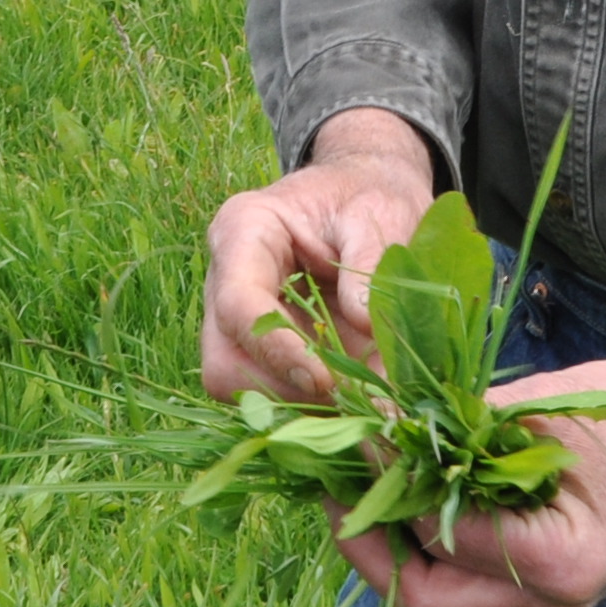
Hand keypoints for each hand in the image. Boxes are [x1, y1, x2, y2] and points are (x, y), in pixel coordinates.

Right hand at [201, 108, 439, 404]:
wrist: (368, 194)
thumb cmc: (369, 194)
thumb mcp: (380, 213)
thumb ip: (372, 268)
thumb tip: (369, 329)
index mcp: (244, 232)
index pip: (238, 306)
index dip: (275, 350)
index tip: (325, 379)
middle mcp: (228, 283)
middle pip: (225, 364)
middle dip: (287, 392)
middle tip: (357, 402)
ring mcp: (241, 324)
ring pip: (246, 391)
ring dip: (306, 409)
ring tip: (370, 411)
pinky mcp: (266, 352)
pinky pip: (277, 398)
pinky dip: (319, 412)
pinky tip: (366, 410)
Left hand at [340, 359, 605, 606]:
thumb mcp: (546, 408)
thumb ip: (465, 425)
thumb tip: (386, 422)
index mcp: (558, 562)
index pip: (440, 538)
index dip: (387, 487)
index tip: (356, 438)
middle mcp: (551, 601)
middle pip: (428, 602)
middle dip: (370, 549)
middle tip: (335, 493)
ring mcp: (548, 604)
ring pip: (443, 600)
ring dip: (394, 551)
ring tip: (363, 491)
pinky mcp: (543, 589)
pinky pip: (468, 583)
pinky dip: (429, 547)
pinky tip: (409, 499)